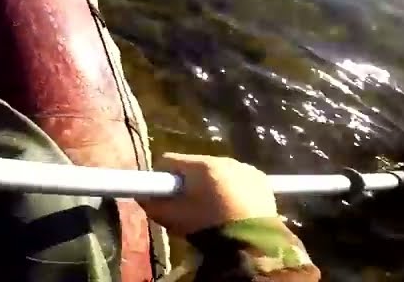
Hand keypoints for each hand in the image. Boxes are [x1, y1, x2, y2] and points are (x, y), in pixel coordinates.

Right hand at [138, 153, 278, 235]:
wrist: (253, 244)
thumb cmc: (207, 227)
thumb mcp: (173, 219)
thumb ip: (152, 204)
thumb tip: (142, 196)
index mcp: (199, 166)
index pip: (169, 161)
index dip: (162, 177)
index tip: (164, 193)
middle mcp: (222, 160)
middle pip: (195, 166)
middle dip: (190, 182)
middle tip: (191, 206)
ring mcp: (245, 168)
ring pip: (219, 172)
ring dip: (213, 185)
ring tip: (215, 210)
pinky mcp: (261, 179)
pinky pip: (240, 179)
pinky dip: (234, 189)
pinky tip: (234, 208)